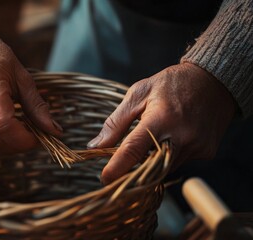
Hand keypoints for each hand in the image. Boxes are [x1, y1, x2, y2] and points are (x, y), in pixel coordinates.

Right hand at [0, 16, 61, 152]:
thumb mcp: (21, 75)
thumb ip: (36, 105)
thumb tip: (54, 130)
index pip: (3, 124)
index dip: (24, 138)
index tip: (38, 137)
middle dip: (18, 144)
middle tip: (32, 135)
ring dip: (6, 147)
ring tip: (18, 134)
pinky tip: (3, 133)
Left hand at [87, 63, 235, 183]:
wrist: (214, 81)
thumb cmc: (171, 84)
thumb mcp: (139, 93)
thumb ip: (116, 122)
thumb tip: (95, 145)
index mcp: (161, 118)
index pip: (134, 149)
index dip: (117, 167)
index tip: (104, 178)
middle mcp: (181, 136)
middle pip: (149, 166)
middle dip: (132, 171)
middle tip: (119, 167)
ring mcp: (196, 146)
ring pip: (164, 168)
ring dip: (150, 162)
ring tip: (148, 141)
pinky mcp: (206, 153)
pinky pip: (178, 163)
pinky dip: (167, 157)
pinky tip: (168, 139)